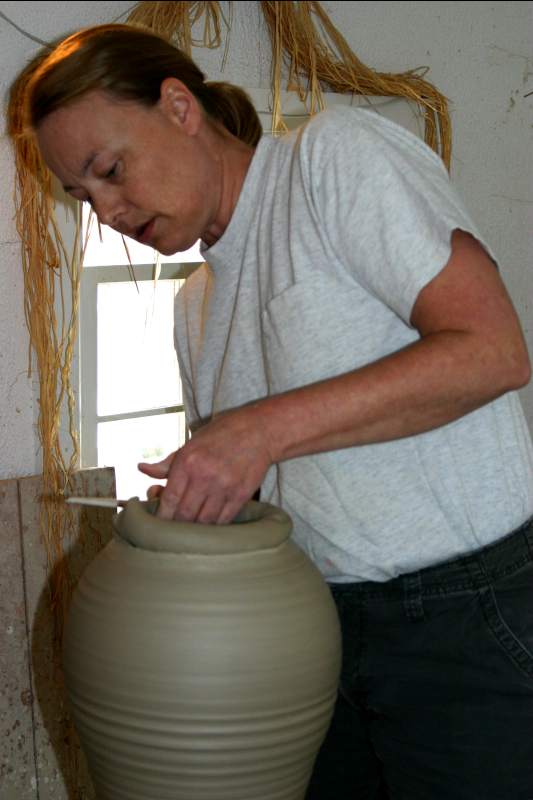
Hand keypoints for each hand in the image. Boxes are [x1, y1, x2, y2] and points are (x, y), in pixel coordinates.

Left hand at [138, 404, 273, 522]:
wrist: (259, 431)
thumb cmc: (221, 435)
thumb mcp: (191, 443)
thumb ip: (167, 463)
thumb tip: (143, 469)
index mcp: (188, 461)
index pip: (169, 499)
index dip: (161, 516)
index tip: (158, 523)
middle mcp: (205, 475)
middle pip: (184, 515)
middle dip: (176, 525)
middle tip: (174, 527)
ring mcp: (225, 487)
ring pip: (203, 522)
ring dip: (195, 528)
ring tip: (191, 527)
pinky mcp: (241, 495)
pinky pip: (223, 520)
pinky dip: (214, 525)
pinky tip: (210, 523)